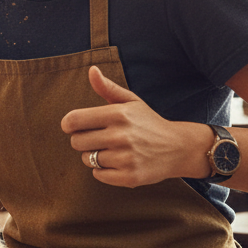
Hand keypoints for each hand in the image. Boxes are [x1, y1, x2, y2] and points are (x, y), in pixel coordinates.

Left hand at [60, 66, 210, 187]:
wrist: (179, 148)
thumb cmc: (149, 123)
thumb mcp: (131, 101)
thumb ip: (107, 87)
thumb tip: (91, 70)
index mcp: (118, 114)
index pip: (74, 120)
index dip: (69, 124)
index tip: (73, 126)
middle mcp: (121, 136)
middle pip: (77, 142)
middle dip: (83, 140)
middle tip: (98, 138)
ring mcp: (126, 158)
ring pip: (87, 159)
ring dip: (94, 156)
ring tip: (112, 150)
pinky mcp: (130, 177)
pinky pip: (98, 175)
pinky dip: (103, 171)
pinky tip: (117, 163)